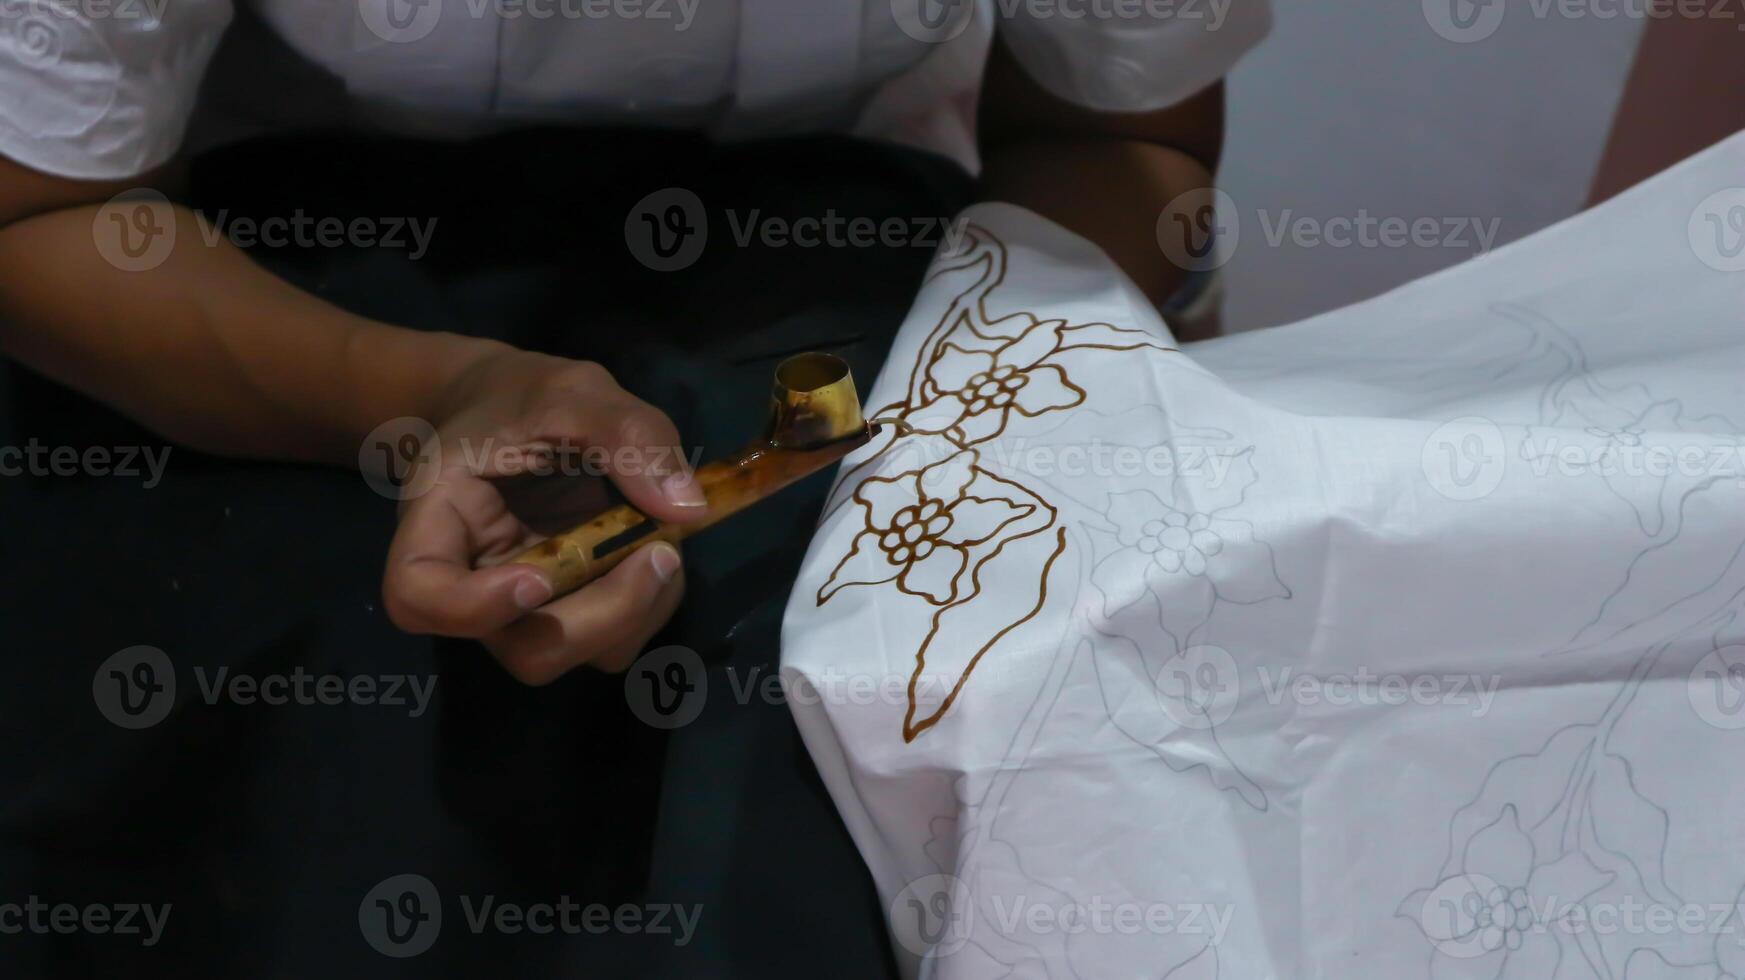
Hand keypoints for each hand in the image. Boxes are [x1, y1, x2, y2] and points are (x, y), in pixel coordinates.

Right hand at [381, 346, 704, 682]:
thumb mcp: (575, 392)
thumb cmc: (526, 399)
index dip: (473, 608)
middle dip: (604, 616)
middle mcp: (473, 583)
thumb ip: (629, 436)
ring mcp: (521, 609)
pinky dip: (651, 606)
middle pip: (524, 649)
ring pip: (577, 655)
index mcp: (439, 520)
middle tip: (659, 552)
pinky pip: (611, 640)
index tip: (538, 575)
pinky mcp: (567, 611)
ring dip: (637, 612)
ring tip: (666, 544)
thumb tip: (685, 509)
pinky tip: (662, 552)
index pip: (417, 597)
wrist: (519, 410)